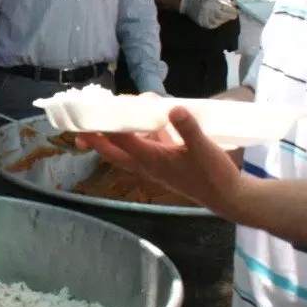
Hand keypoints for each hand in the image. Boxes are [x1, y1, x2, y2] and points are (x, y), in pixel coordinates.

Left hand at [74, 106, 242, 215]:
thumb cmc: (214, 176)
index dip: (104, 128)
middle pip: (114, 152)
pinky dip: (138, 133)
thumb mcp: (204, 150)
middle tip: (78, 130)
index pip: (121, 142)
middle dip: (95, 141)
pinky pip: (144, 146)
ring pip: (127, 149)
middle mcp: (147, 164)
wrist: (228, 197)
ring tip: (107, 119)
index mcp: (152, 160)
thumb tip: (174, 109)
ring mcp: (155, 164)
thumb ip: (189, 129)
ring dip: (115, 136)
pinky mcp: (165, 162)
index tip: (90, 115)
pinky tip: (142, 119)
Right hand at [180, 0, 237, 28]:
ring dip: (224, 20)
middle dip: (230, 16)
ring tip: (226, 18)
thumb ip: (224, 0)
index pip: (226, 8)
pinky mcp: (201, 22)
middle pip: (223, 15)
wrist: (188, 1)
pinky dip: (217, 24)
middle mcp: (209, 9)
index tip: (237, 11)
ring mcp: (204, 16)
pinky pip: (212, 25)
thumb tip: (234, 5)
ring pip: (218, 21)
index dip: (233, 10)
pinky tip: (219, 21)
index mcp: (213, 1)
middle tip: (234, 16)